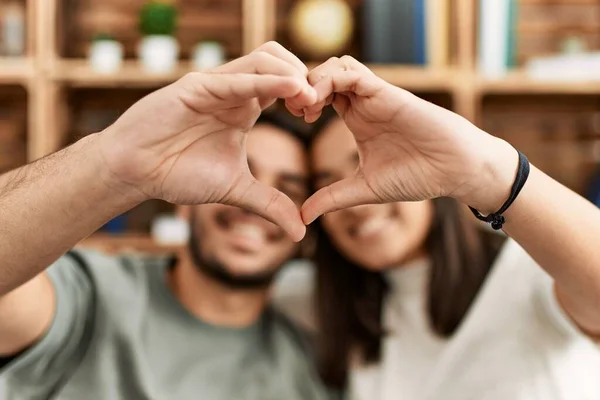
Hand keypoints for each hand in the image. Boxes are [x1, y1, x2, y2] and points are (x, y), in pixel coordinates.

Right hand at [97, 42, 315, 240]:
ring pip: (263, 60)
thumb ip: (269, 205)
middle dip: (305, 77)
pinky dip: (265, 80)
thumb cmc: (178, 174)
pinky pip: (235, 78)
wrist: (136, 173)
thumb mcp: (235, 191)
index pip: (284, 85)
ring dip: (291, 73)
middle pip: (279, 61)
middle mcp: (233, 91)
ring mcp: (215, 86)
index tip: (318, 116)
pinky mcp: (195, 87)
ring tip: (308, 98)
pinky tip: (290, 88)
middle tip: (317, 105)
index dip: (306, 94)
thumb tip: (300, 232)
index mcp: (245, 108)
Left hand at [294, 56, 517, 223]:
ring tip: (304, 107)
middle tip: (291, 109)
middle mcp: (363, 103)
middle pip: (323, 75)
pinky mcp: (386, 92)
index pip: (320, 95)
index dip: (301, 101)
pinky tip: (318, 102)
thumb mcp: (364, 189)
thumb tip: (302, 217)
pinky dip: (330, 80)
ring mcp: (374, 96)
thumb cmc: (417, 177)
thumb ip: (332, 199)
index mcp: (356, 118)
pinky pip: (353, 72)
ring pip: (336, 66)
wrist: (453, 170)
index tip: (291, 118)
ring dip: (313, 80)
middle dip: (301, 87)